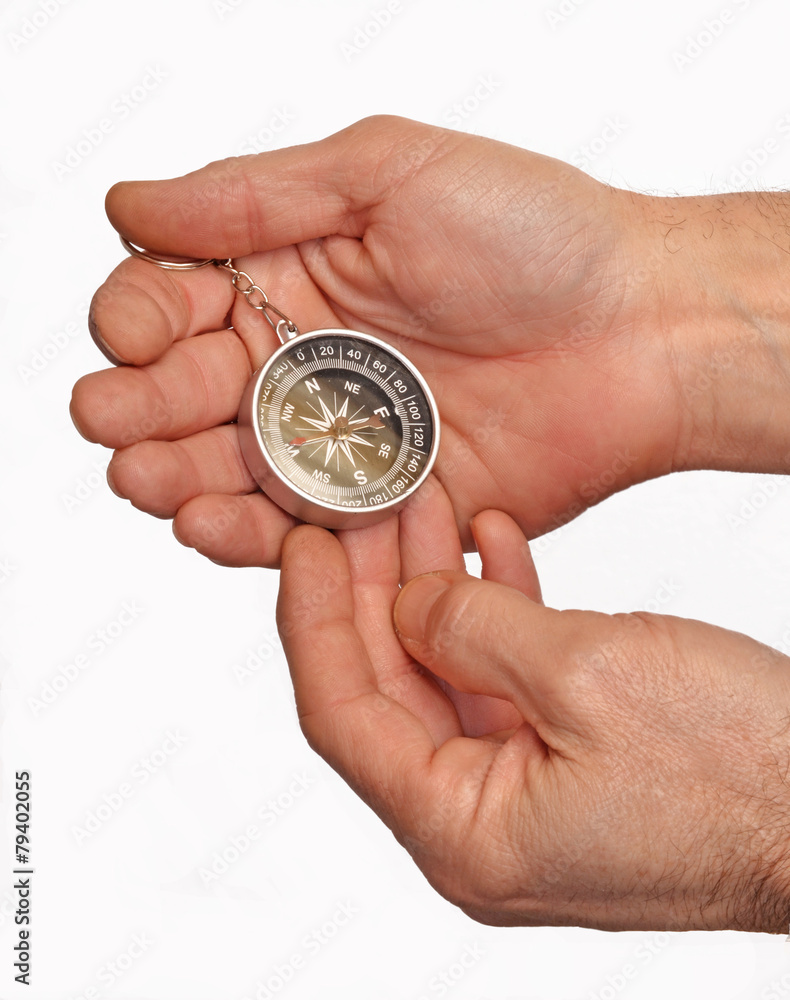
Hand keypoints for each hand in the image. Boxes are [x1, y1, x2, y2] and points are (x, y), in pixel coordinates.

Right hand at [69, 116, 789, 565]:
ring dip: (170, 478)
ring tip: (143, 479)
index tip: (140, 331)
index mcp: (291, 276)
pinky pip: (294, 531)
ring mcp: (336, 443)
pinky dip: (245, 533)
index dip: (139, 320)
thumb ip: (256, 196)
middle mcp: (302, 363)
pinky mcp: (378, 511)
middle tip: (113, 419)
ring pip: (223, 470)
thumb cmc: (537, 236)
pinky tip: (205, 522)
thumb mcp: (390, 173)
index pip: (174, 303)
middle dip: (135, 407)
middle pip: (182, 395)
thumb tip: (129, 203)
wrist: (641, 333)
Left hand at [277, 485, 789, 932]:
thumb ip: (475, 628)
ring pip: (445, 677)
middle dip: (373, 591)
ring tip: (426, 505)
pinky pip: (504, 682)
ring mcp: (523, 795)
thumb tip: (409, 601)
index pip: (344, 716)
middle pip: (389, 692)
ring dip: (438, 590)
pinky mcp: (566, 764)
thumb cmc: (738, 770)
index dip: (313, 622)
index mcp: (464, 832)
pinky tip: (495, 543)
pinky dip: (497, 611)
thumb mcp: (586, 675)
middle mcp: (479, 825)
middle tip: (360, 510)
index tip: (303, 546)